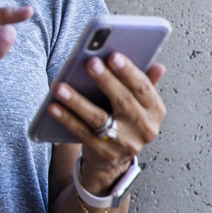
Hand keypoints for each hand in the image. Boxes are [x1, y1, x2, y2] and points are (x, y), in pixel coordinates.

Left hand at [48, 53, 165, 193]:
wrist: (115, 157)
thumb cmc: (126, 119)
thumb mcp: (139, 103)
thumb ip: (145, 82)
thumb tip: (158, 65)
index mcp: (155, 111)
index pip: (143, 88)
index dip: (129, 71)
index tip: (113, 55)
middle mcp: (144, 128)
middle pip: (123, 101)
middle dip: (105, 80)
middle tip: (90, 62)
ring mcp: (124, 143)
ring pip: (98, 118)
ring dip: (77, 101)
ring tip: (60, 86)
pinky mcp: (104, 153)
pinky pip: (82, 133)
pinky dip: (66, 119)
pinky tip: (53, 106)